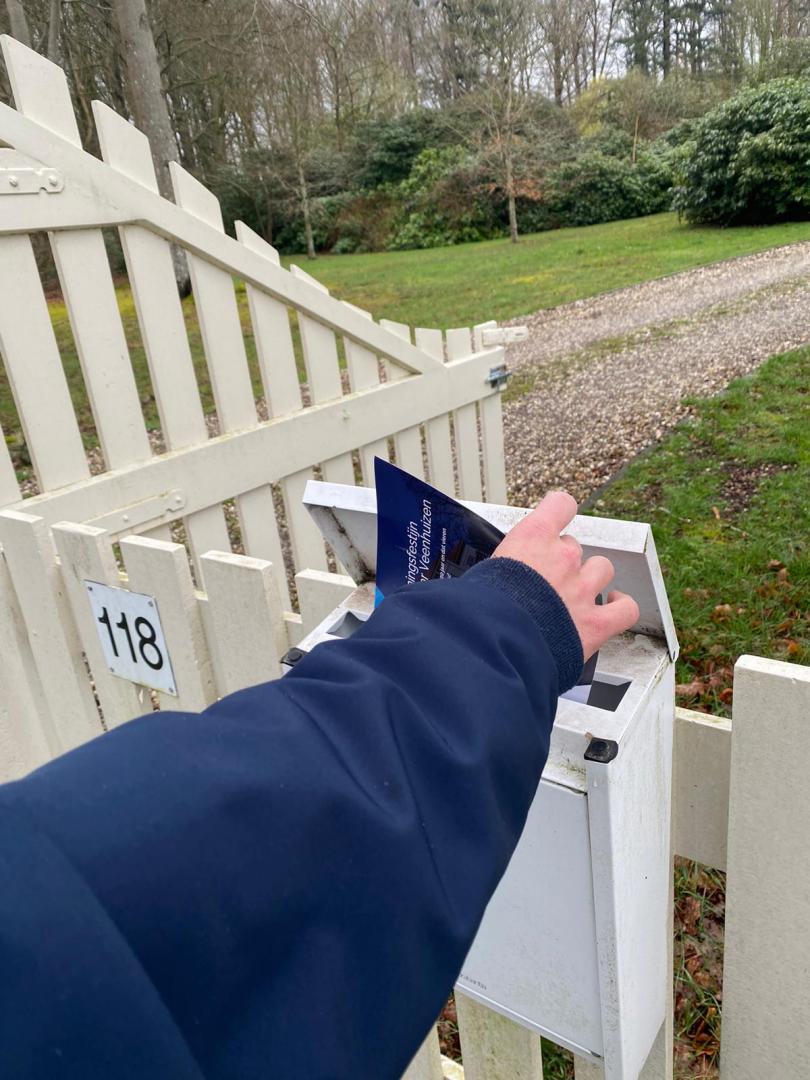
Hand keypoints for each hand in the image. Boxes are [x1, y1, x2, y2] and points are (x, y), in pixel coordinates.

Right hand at [493, 490, 639, 659]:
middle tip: (544, 581)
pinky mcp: (596, 623)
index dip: (559, 512)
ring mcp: (583, 590)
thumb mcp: (478, 575)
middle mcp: (563, 558)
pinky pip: (625, 608)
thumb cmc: (478, 612)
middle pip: (574, 546)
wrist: (493, 646)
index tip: (555, 520)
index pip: (560, 505)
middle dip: (562, 562)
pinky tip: (611, 606)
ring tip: (574, 594)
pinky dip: (621, 606)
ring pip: (602, 569)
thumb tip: (477, 582)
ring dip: (590, 579)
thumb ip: (496, 569)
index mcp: (532, 538)